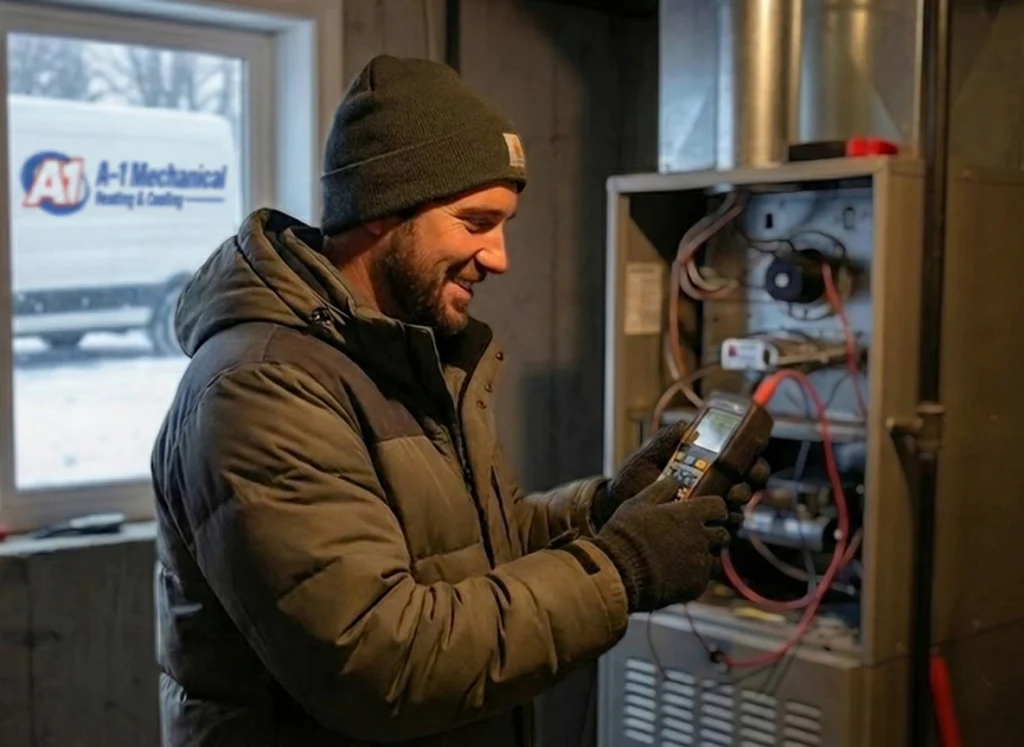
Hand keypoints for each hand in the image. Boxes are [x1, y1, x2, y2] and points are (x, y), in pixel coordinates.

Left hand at [591, 422, 770, 530]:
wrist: (615, 508)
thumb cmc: (632, 479)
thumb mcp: (647, 456)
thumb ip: (665, 441)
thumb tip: (684, 426)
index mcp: (704, 465)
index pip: (738, 458)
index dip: (753, 453)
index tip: (756, 448)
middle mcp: (712, 487)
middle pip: (748, 481)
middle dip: (753, 479)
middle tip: (743, 480)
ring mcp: (709, 509)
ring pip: (740, 506)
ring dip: (741, 502)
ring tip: (730, 499)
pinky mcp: (702, 530)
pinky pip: (724, 531)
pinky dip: (727, 525)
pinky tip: (720, 520)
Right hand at [591, 478, 735, 612]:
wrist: (620, 572)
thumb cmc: (627, 534)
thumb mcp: (638, 503)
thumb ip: (660, 489)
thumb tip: (674, 480)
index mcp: (689, 514)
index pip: (719, 507)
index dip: (715, 510)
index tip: (706, 514)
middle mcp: (700, 537)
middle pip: (723, 534)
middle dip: (713, 534)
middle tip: (696, 537)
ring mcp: (700, 562)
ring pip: (716, 558)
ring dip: (706, 557)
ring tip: (685, 558)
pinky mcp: (697, 584)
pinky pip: (704, 578)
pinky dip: (694, 576)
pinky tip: (677, 574)